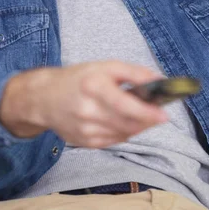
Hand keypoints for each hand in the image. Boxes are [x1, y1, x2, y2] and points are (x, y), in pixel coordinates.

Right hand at [0, 60, 167, 147]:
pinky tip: (120, 121)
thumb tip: (160, 81)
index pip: (125, 105)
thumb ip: (134, 72)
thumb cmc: (77, 79)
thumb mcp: (105, 66)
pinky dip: (124, 132)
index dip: (147, 112)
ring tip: (138, 114)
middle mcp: (88, 111)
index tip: (164, 115)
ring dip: (137, 126)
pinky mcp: (85, 143)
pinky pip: (114, 140)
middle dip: (147, 120)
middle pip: (128, 123)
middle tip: (156, 113)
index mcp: (93, 87)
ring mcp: (85, 130)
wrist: (44, 98)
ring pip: (124, 134)